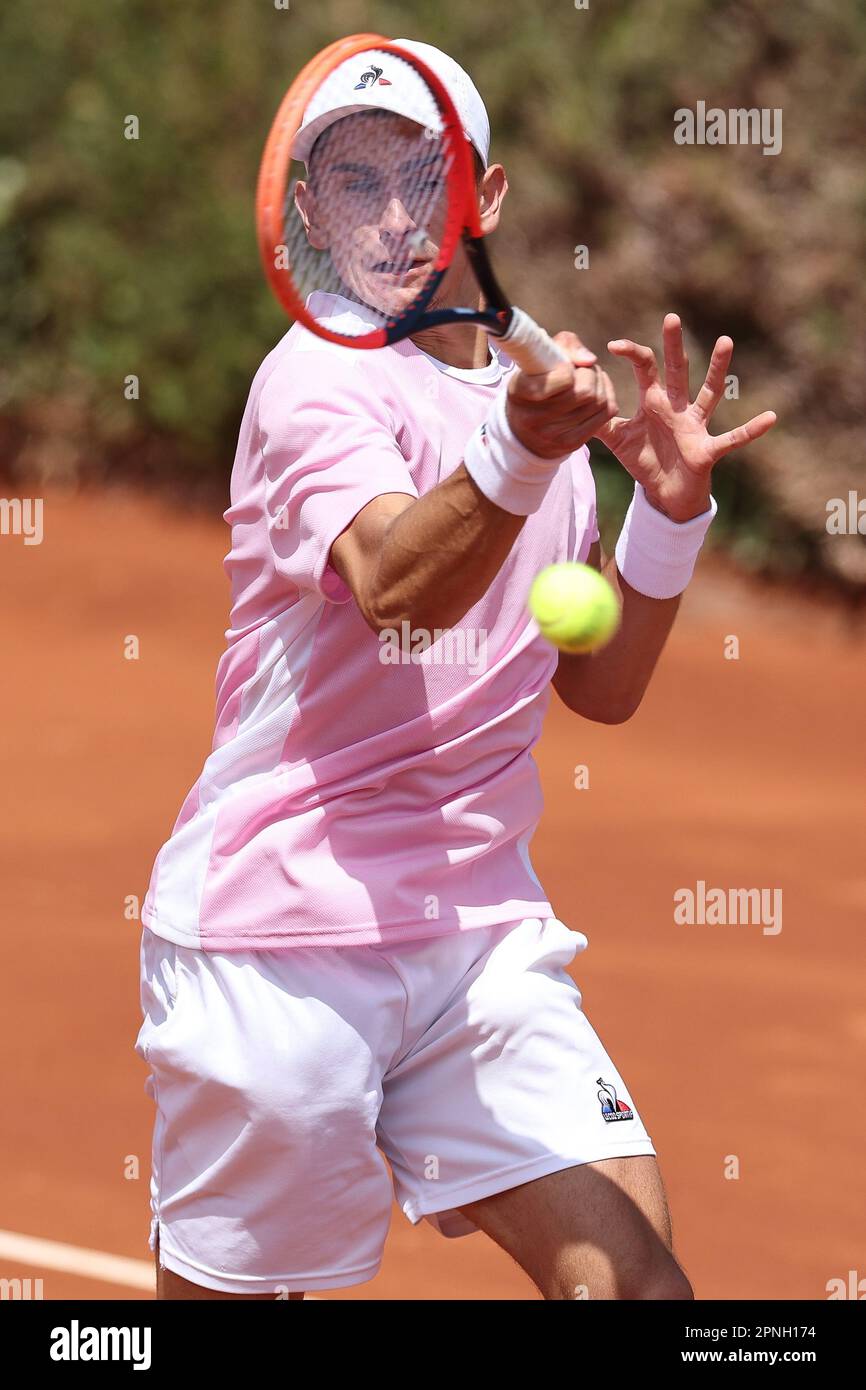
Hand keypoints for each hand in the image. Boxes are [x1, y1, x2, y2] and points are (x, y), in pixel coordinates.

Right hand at [506, 331, 618, 458]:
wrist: (524, 431)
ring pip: (599, 400)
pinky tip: (597, 391)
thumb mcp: (539, 358)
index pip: (564, 378)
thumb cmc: (534, 382)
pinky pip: (607, 412)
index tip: (565, 366)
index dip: (570, 367)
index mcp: (522, 392)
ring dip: (599, 383)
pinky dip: (607, 395)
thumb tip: (590, 360)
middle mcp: (536, 419)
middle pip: (586, 390)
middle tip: (581, 370)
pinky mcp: (573, 443)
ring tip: (587, 379)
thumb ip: (565, 345)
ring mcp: (555, 435)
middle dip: (589, 373)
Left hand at [596, 314, 776, 521]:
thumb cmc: (646, 462)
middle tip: (671, 317)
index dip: (631, 355)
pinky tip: (771, 418)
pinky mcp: (707, 449)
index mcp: (655, 402)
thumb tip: (576, 402)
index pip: (645, 369)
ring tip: (725, 340)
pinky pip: (732, 439)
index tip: (612, 345)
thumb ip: (600, 421)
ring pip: (709, 393)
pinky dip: (751, 430)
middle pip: (677, 370)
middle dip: (674, 346)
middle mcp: (677, 408)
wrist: (665, 495)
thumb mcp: (618, 441)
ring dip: (717, 369)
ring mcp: (695, 426)